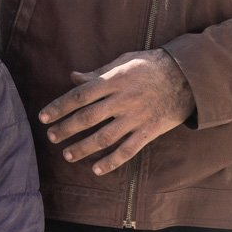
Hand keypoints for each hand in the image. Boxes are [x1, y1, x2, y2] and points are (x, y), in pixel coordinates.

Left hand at [38, 50, 195, 175]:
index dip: (59, 107)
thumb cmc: (151, 65)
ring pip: (104, 137)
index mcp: (113, 80)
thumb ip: (97, 73)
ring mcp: (136, 117)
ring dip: (83, 148)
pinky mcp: (149, 131)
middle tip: (51, 136)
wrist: (187, 75)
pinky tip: (97, 169)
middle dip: (66, 129)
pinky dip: (111, 162)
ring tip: (67, 154)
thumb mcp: (123, 62)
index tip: (44, 117)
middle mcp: (122, 100)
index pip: (79, 96)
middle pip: (87, 117)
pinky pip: (128, 150)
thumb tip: (73, 77)